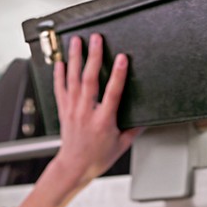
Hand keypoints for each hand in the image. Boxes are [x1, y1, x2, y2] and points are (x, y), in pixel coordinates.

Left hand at [51, 33, 141, 184]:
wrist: (74, 166)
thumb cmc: (97, 158)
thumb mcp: (122, 145)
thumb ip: (134, 129)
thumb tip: (147, 117)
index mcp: (103, 121)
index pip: (112, 93)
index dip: (118, 75)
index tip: (122, 59)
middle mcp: (86, 113)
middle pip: (89, 80)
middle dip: (93, 57)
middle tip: (95, 40)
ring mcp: (73, 110)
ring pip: (73, 80)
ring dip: (74, 58)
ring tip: (76, 41)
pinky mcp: (64, 110)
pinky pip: (60, 88)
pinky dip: (59, 74)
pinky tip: (60, 61)